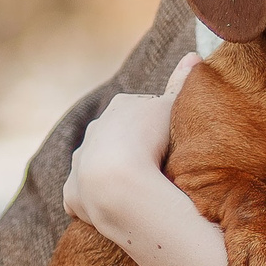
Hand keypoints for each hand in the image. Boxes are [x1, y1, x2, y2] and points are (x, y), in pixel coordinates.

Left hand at [64, 54, 198, 232]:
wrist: (118, 182)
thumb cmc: (150, 140)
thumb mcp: (173, 108)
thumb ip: (181, 84)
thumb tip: (193, 55)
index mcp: (118, 108)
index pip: (141, 112)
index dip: (158, 127)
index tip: (171, 141)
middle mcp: (93, 132)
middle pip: (116, 137)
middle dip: (131, 147)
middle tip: (154, 165)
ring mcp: (79, 164)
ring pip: (93, 164)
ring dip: (109, 173)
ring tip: (133, 188)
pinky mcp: (72, 194)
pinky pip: (81, 197)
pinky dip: (92, 202)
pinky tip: (107, 210)